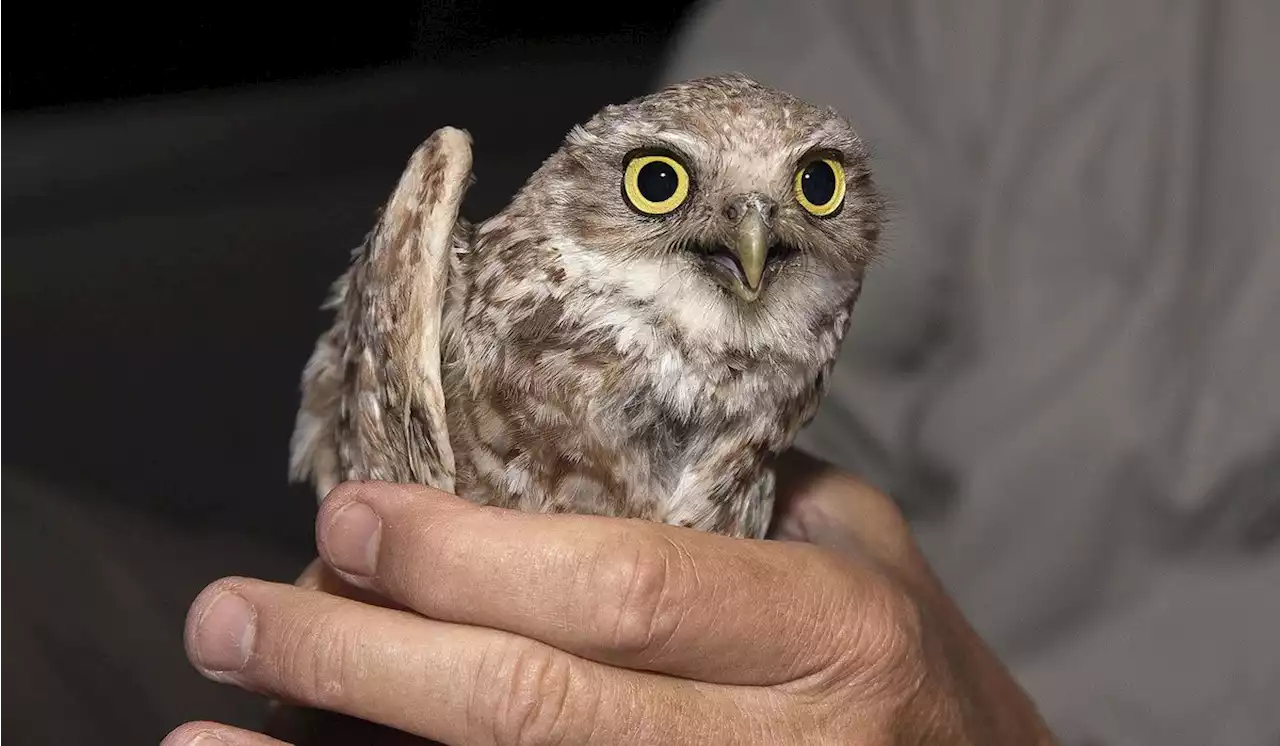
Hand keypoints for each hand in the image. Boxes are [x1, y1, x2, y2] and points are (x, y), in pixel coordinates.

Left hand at [163, 452, 1056, 744]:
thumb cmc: (920, 680)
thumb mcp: (863, 556)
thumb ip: (735, 494)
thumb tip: (565, 441)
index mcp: (828, 632)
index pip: (621, 588)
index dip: (467, 560)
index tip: (348, 517)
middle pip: (534, 710)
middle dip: (360, 662)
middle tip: (232, 616)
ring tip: (207, 729)